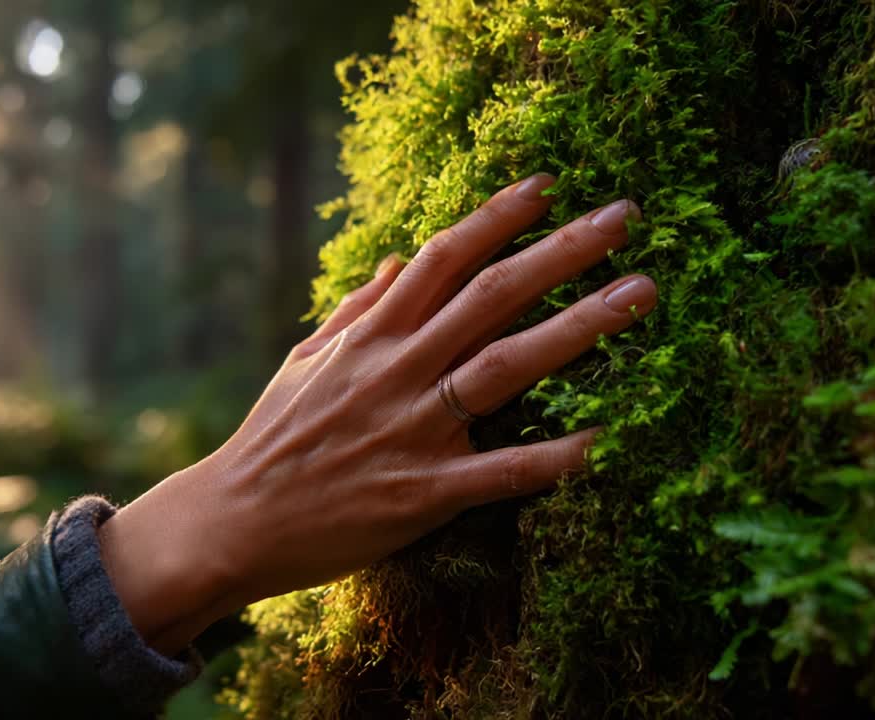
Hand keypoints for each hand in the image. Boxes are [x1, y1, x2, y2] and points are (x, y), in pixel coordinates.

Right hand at [98, 174, 657, 652]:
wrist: (235, 523)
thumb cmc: (275, 437)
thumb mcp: (307, 358)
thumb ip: (357, 308)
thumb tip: (394, 258)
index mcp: (370, 335)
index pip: (441, 258)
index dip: (497, 217)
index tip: (549, 186)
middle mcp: (396, 370)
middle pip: (490, 296)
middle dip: (561, 252)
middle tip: (624, 219)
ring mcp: (412, 430)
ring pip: (505, 366)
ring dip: (579, 327)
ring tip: (639, 295)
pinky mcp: (423, 493)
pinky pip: (500, 471)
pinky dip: (554, 455)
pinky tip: (605, 436)